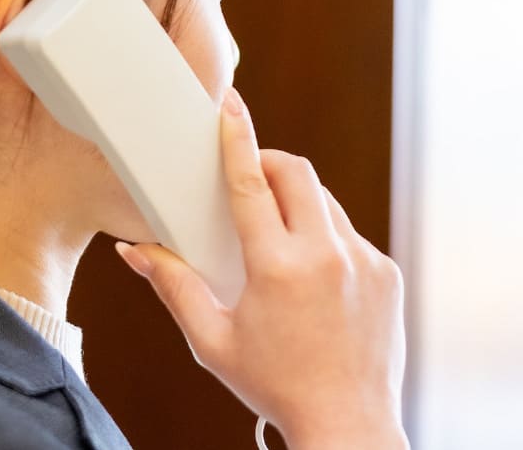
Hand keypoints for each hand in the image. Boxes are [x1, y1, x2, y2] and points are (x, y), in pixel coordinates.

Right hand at [114, 87, 407, 449]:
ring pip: (325, 203)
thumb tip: (136, 253)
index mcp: (277, 268)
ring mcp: (364, 262)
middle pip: (297, 173)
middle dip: (270, 164)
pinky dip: (327, 242)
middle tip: (250, 178)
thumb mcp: (213, 340)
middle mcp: (326, 256)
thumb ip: (174, 287)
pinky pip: (350, 237)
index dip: (237, 138)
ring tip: (278, 244)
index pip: (252, 184)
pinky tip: (313, 282)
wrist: (347, 425)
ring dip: (298, 206)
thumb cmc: (275, 387)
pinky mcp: (386, 274)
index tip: (231, 105)